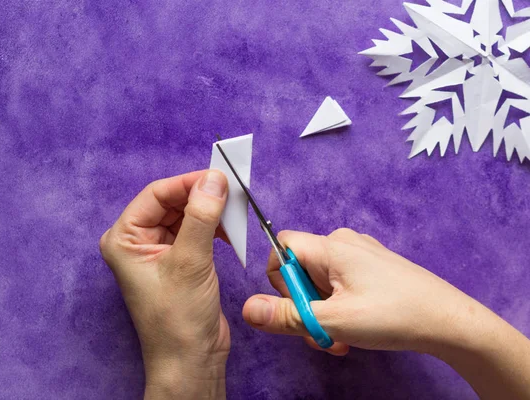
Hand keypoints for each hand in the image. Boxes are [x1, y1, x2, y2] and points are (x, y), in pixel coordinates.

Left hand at [100, 170, 228, 398]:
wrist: (191, 360)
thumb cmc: (178, 318)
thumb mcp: (190, 261)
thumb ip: (201, 217)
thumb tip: (214, 179)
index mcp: (124, 239)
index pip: (156, 195)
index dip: (187, 183)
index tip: (218, 177)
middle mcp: (138, 242)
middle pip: (172, 202)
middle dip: (201, 196)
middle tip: (232, 191)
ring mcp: (159, 252)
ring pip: (186, 216)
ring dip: (210, 212)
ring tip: (234, 212)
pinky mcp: (180, 262)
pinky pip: (196, 232)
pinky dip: (214, 228)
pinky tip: (229, 231)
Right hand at [243, 229, 529, 398]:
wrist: (449, 321)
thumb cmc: (393, 315)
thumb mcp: (333, 320)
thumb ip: (287, 316)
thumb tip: (246, 309)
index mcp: (331, 246)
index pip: (281, 246)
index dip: (279, 279)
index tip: (300, 305)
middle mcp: (343, 242)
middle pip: (300, 268)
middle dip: (305, 304)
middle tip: (323, 332)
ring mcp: (360, 253)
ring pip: (320, 280)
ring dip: (323, 311)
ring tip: (343, 336)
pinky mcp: (372, 267)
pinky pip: (340, 282)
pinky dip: (340, 306)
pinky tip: (356, 326)